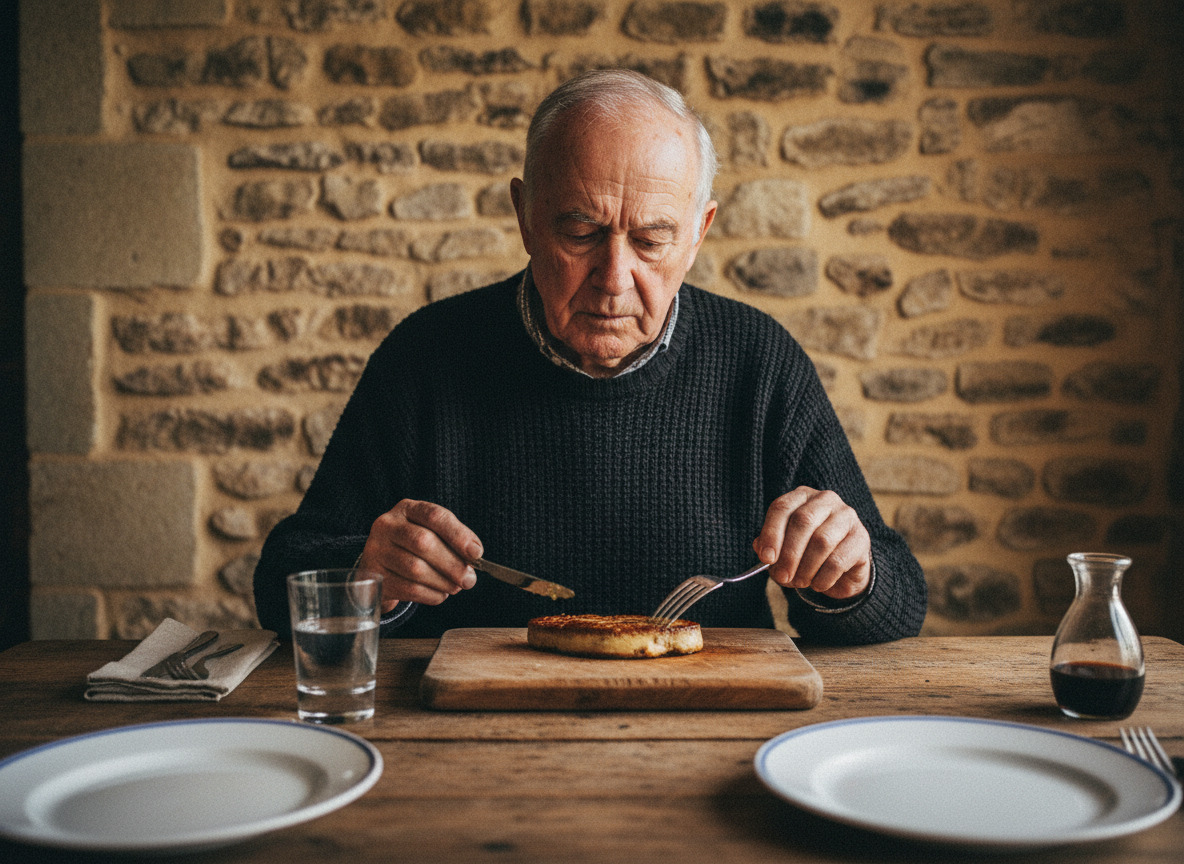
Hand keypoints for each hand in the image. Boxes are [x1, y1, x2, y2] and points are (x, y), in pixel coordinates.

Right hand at [358, 499, 481, 611]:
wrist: (381, 566)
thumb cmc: (414, 547)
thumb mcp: (432, 534)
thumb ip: (453, 541)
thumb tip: (474, 556)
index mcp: (407, 509)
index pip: (434, 516)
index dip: (458, 535)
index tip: (477, 553)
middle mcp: (387, 525)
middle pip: (423, 542)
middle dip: (452, 564)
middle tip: (469, 579)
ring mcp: (377, 550)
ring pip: (415, 568)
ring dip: (443, 582)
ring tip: (455, 587)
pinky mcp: (374, 576)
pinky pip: (408, 589)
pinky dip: (430, 595)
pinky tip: (440, 594)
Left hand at [753, 487, 871, 599]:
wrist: (843, 570)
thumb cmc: (807, 553)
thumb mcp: (784, 548)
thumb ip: (770, 547)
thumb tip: (762, 550)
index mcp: (802, 497)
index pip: (782, 507)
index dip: (771, 533)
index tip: (766, 558)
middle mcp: (826, 500)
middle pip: (803, 521)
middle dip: (789, 554)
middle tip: (782, 576)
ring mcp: (847, 516)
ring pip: (822, 541)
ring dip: (806, 567)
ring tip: (800, 582)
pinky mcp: (862, 538)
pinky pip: (839, 560)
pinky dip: (823, 577)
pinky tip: (818, 584)